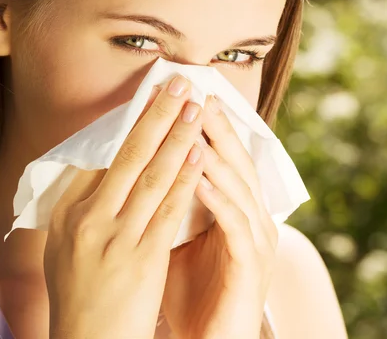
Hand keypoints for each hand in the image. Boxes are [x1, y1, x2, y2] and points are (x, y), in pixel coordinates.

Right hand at [43, 76, 204, 338]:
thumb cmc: (81, 298)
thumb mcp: (66, 249)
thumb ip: (84, 209)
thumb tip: (107, 170)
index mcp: (67, 215)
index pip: (102, 158)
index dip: (130, 123)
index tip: (150, 98)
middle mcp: (87, 220)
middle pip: (126, 156)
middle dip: (156, 115)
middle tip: (178, 82)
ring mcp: (113, 238)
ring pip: (150, 175)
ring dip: (176, 136)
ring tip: (195, 105)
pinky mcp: (141, 258)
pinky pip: (168, 208)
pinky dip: (185, 177)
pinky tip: (201, 153)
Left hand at [162, 95, 278, 338]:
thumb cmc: (191, 292)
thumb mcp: (176, 240)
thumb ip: (166, 206)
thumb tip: (130, 174)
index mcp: (236, 211)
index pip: (222, 160)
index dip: (205, 128)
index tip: (182, 98)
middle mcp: (253, 219)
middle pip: (237, 163)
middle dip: (216, 128)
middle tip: (196, 93)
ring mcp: (256, 241)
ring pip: (240, 187)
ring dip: (216, 155)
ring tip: (195, 126)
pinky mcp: (252, 265)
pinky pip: (236, 225)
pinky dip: (218, 199)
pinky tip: (199, 179)